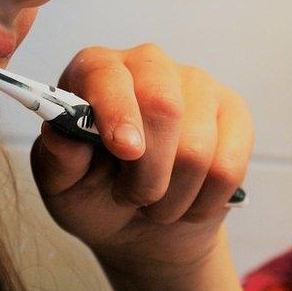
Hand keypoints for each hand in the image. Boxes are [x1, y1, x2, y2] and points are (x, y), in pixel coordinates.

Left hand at [30, 43, 253, 276]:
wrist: (142, 226)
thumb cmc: (94, 195)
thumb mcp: (62, 186)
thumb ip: (58, 158)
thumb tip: (62, 132)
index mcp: (96, 70)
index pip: (108, 75)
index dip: (118, 112)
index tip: (124, 151)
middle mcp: (148, 64)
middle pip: (163, 106)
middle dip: (148, 171)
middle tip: (132, 198)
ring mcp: (197, 84)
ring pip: (198, 147)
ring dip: (173, 196)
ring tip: (156, 203)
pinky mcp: (233, 112)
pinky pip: (229, 165)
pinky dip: (204, 201)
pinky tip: (189, 202)